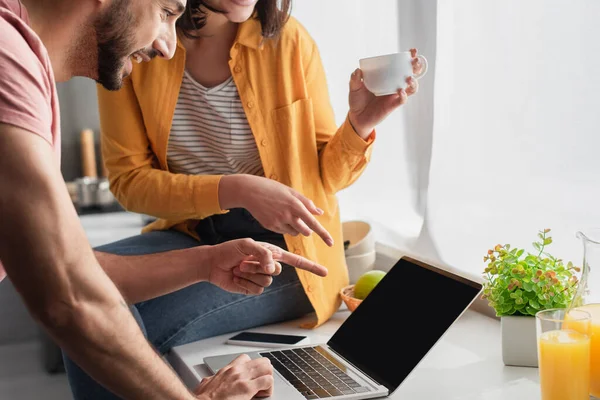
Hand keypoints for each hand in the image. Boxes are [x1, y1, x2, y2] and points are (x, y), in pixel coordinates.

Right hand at [194, 354, 273, 399]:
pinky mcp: (247, 388)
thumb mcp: (205, 384)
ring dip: (268, 378)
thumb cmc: (203, 399)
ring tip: (262, 389)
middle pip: (260, 360)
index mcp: (227, 369)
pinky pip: (267, 381)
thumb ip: (210, 380)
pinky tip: (261, 394)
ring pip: (267, 367)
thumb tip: (207, 382)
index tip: (252, 377)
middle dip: (264, 371)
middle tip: (261, 383)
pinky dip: (268, 388)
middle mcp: (236, 370)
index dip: (253, 367)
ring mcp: (242, 377)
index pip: (246, 358)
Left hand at [207, 238, 327, 294]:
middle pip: (278, 271)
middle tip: (244, 261)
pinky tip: (236, 277)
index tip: (325, 272)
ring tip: (238, 267)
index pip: (295, 261)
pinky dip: (245, 283)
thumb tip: (273, 269)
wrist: (213, 263)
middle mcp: (269, 266)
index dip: (310, 267)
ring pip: (267, 282)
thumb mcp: (247, 245)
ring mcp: (261, 278)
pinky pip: (256, 290)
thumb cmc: (229, 250)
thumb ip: (263, 254)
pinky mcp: (252, 288)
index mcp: (271, 253)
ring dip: (249, 274)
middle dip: (259, 266)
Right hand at [219, 174, 333, 245]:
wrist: (250, 191)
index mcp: (296, 205)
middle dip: (307, 229)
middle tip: (300, 220)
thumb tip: (320, 213)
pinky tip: (276, 216)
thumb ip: (306, 203)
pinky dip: (284, 227)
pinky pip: (283, 232)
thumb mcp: (291, 192)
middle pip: (306, 231)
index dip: (323, 234)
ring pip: (294, 233)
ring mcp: (278, 222)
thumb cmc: (273, 188)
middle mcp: (288, 215)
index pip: (314, 223)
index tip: (331, 243)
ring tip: (286, 215)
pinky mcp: (270, 226)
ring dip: (296, 228)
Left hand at [348, 48, 424, 139]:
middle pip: (411, 74)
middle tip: (415, 62)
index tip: (413, 51)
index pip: (401, 65)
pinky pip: (402, 100)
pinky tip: (400, 91)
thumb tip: (358, 71)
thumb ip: (354, 79)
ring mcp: (394, 95)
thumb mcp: (354, 88)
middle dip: (417, 67)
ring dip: (413, 82)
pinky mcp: (393, 105)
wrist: (357, 117)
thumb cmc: (357, 100)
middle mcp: (394, 85)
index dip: (409, 58)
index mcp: (387, 77)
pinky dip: (403, 95)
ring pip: (411, 88)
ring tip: (409, 78)